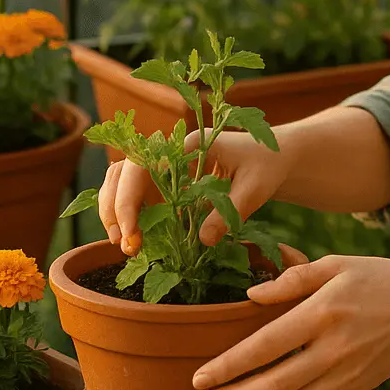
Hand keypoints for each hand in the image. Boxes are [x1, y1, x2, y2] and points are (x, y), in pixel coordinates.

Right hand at [98, 128, 294, 254]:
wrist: (274, 158)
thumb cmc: (267, 166)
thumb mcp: (255, 189)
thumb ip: (229, 212)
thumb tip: (202, 240)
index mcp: (189, 144)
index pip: (143, 164)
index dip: (129, 197)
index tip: (132, 231)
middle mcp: (170, 149)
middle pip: (123, 170)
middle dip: (115, 207)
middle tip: (125, 244)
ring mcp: (166, 164)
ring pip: (122, 179)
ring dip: (115, 210)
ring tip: (125, 245)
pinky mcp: (168, 180)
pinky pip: (137, 193)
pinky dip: (129, 214)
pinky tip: (135, 240)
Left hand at [191, 255, 389, 389]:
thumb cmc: (377, 278)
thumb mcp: (336, 264)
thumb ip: (292, 279)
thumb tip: (250, 297)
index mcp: (324, 311)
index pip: (266, 345)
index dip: (229, 366)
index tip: (200, 378)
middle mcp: (334, 348)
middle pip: (275, 384)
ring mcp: (347, 373)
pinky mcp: (357, 388)